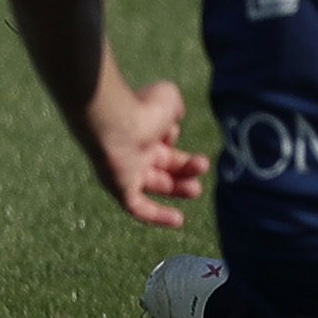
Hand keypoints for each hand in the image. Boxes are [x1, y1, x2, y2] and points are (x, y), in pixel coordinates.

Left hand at [81, 74, 206, 227]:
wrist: (115, 120)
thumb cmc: (141, 106)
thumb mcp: (167, 97)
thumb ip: (174, 106)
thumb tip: (175, 116)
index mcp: (145, 136)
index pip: (167, 149)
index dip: (179, 145)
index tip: (176, 136)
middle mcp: (135, 155)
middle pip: (165, 169)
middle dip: (186, 171)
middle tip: (202, 167)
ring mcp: (126, 173)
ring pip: (155, 187)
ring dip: (178, 189)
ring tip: (195, 190)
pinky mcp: (120, 189)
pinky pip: (138, 208)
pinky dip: (158, 216)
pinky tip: (178, 221)